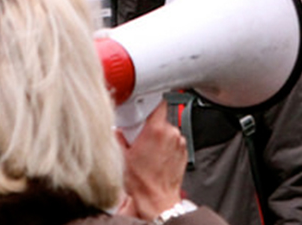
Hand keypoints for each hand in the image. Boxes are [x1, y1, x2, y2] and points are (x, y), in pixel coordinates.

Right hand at [117, 101, 186, 219]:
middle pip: (160, 119)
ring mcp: (179, 142)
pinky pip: (174, 142)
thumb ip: (119, 136)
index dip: (150, 101)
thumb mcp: (122, 156)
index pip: (158, 102)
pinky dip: (166, 146)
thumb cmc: (142, 182)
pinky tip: (156, 157)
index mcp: (156, 129)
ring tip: (148, 151)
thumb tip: (117, 130)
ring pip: (167, 131)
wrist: (156, 199)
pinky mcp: (184, 152)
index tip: (143, 104)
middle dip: (149, 125)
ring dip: (158, 137)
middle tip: (139, 137)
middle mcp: (171, 133)